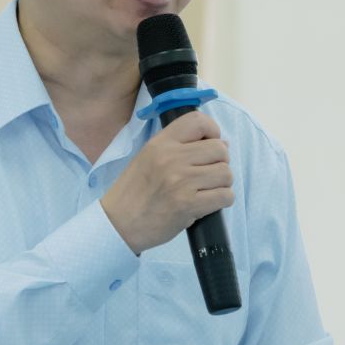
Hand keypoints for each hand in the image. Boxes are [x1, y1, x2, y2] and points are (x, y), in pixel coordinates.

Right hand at [101, 111, 231, 253]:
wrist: (118, 224)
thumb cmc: (134, 193)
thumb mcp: (148, 157)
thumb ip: (179, 147)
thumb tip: (221, 142)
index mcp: (160, 144)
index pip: (198, 121)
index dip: (213, 131)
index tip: (210, 144)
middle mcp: (171, 158)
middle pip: (220, 149)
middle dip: (220, 162)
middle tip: (207, 174)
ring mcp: (181, 181)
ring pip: (226, 174)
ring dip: (221, 184)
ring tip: (206, 190)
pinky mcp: (188, 204)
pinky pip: (225, 196)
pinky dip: (222, 201)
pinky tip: (207, 203)